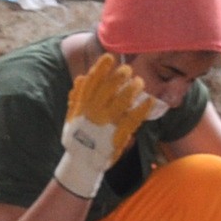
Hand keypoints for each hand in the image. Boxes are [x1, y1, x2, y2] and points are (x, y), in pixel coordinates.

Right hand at [56, 56, 161, 198]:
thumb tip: (82, 78)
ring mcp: (107, 124)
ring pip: (121, 103)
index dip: (101, 69)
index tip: (109, 58)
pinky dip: (141, 110)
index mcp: (82, 107)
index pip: (91, 83)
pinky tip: (148, 101)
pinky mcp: (119, 136)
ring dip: (131, 90)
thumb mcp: (72, 117)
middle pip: (107, 90)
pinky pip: (132, 120)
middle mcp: (94, 114)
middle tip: (127, 69)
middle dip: (118, 77)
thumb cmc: (78, 138)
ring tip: (139, 82)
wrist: (81, 163)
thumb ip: (77, 97)